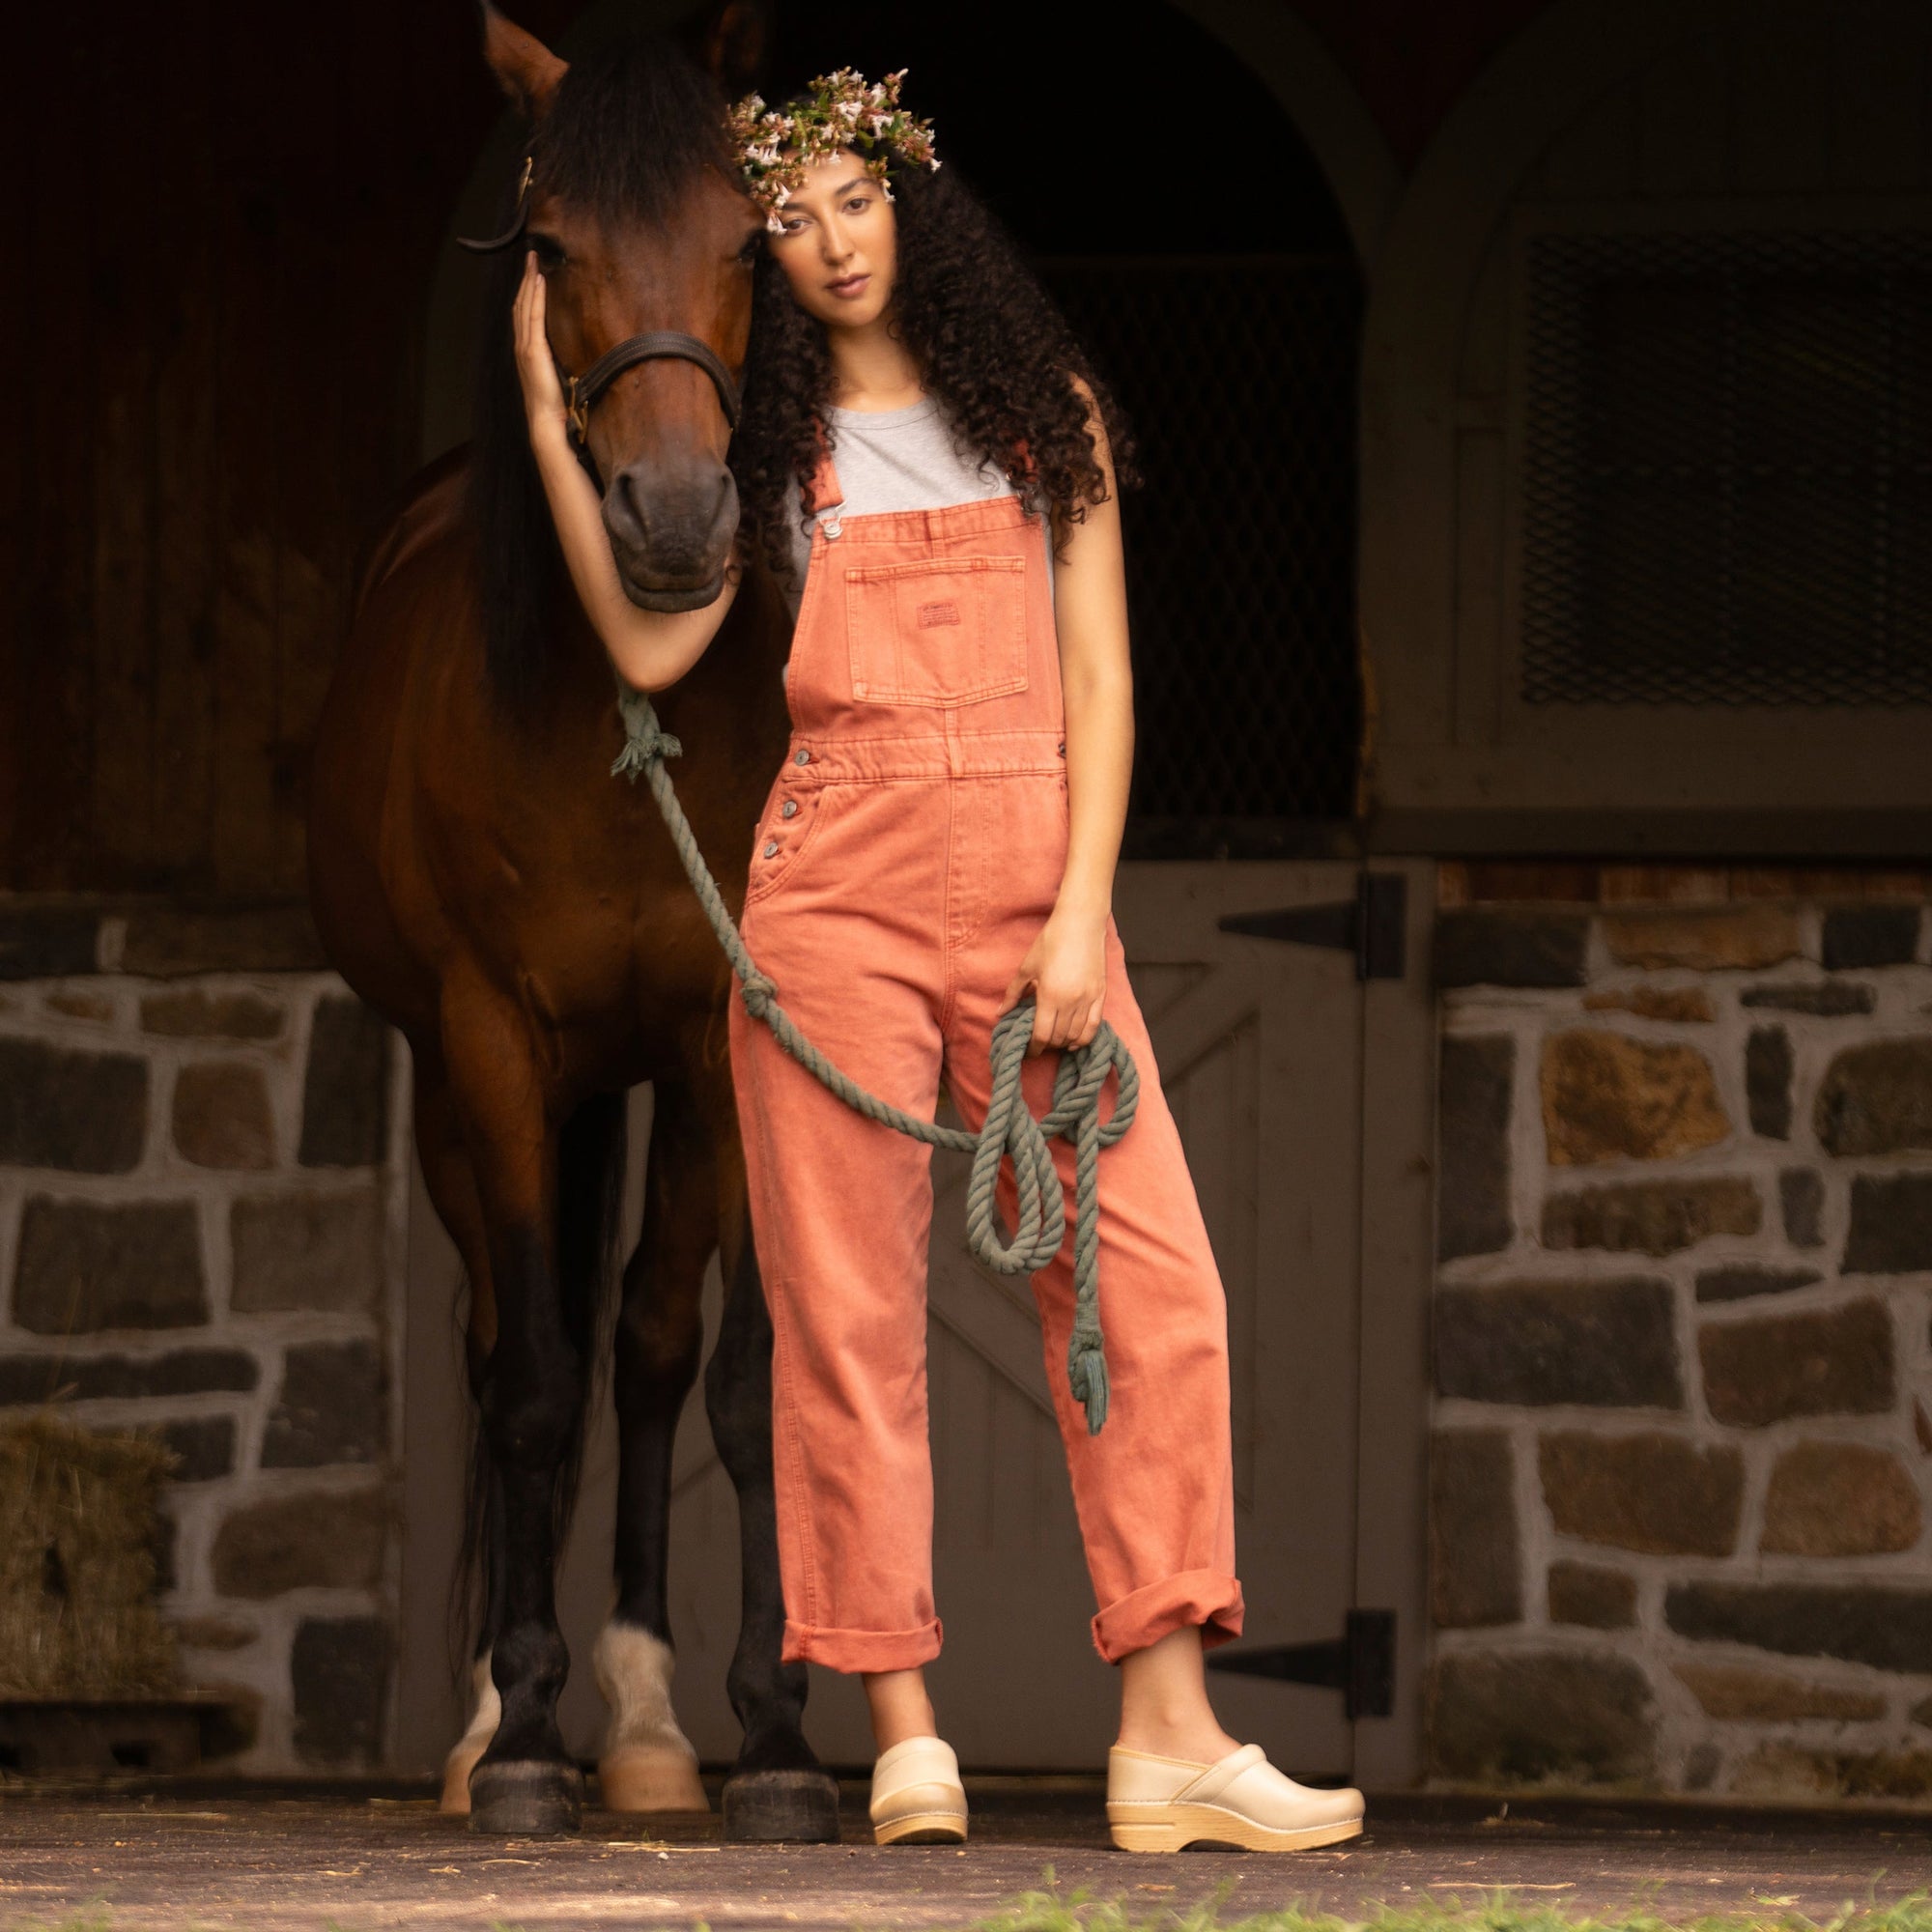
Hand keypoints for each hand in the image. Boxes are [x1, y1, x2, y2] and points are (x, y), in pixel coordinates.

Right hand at [513, 251, 568, 441]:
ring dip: (529, 281)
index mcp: (527, 350)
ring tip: (534, 260)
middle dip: (526, 278)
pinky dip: (536, 297)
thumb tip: (574, 347)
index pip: (524, 313)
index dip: (527, 291)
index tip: (533, 270)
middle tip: (531, 255)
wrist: (547, 421)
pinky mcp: (533, 351)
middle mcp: (522, 345)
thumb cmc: (554, 404)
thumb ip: (558, 359)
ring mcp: (525, 346)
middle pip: (521, 303)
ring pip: (525, 305)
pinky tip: (540, 281)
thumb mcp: (556, 375)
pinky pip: (534, 318)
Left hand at [999, 909, 1107, 1055]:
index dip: (1034, 1048)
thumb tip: (1000, 1013)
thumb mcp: (1027, 967)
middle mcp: (1071, 1002)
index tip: (1028, 1050)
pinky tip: (1074, 1042)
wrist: (1080, 924)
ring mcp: (1088, 999)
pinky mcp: (1101, 995)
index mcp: (1050, 996)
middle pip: (1059, 1038)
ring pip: (1076, 1035)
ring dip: (1063, 1042)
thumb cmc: (1051, 942)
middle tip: (1039, 1043)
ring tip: (1054, 1040)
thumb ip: (1013, 993)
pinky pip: (1094, 1026)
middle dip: (1047, 1045)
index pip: (1042, 1035)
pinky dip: (1084, 1038)